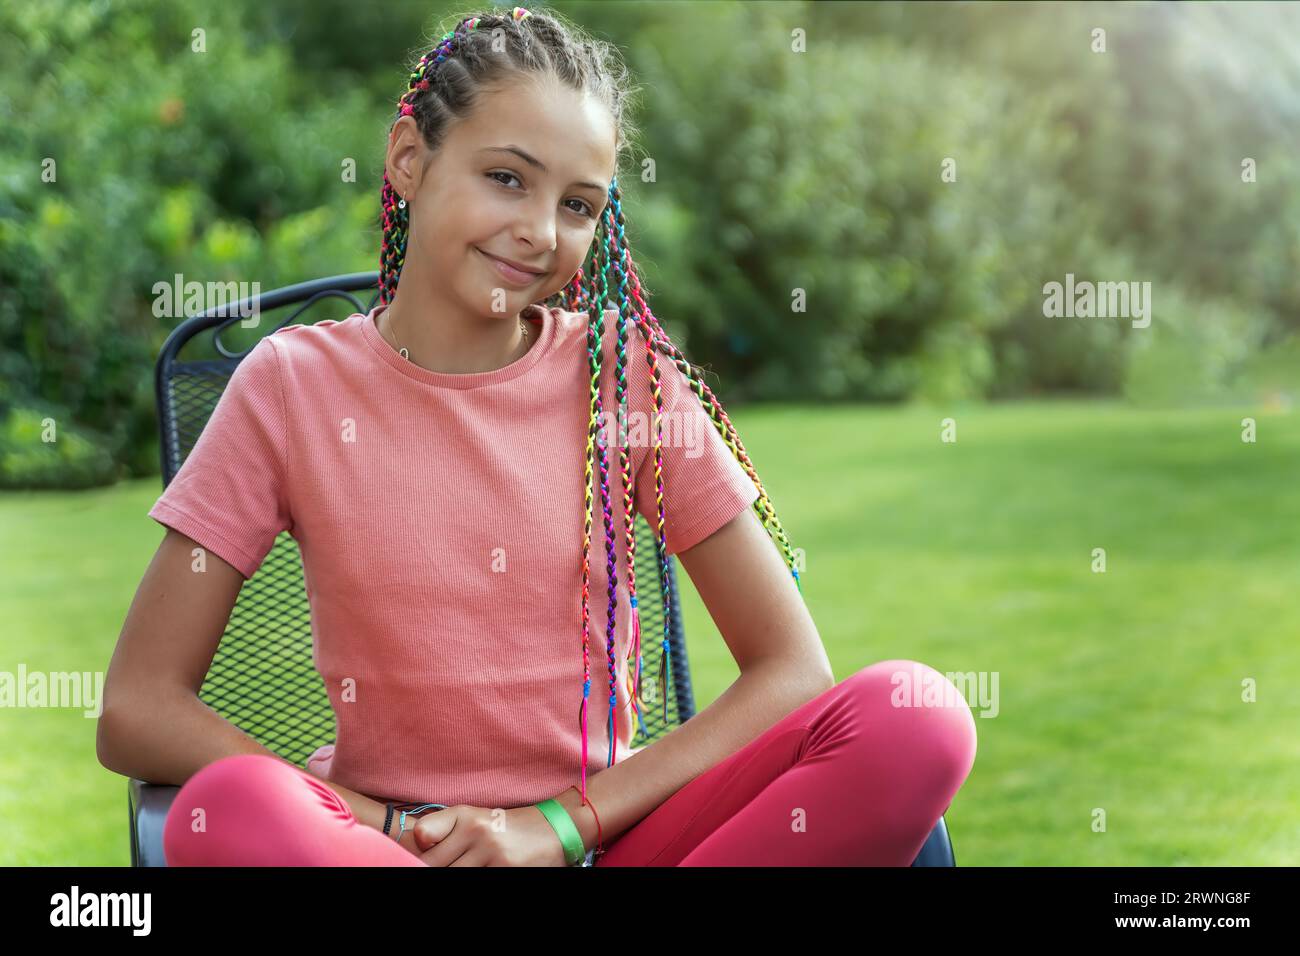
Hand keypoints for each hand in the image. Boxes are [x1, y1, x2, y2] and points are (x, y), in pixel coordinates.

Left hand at [412, 804, 572, 866]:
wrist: (556, 829)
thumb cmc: (509, 827)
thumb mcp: (477, 818)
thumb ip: (444, 830)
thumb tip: (416, 847)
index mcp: (466, 815)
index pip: (423, 835)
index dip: (419, 850)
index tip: (425, 855)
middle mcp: (477, 831)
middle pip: (434, 863)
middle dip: (436, 868)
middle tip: (452, 863)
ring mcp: (492, 854)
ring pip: (455, 875)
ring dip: (459, 873)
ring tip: (472, 865)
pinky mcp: (506, 871)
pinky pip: (478, 882)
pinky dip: (478, 879)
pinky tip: (485, 869)